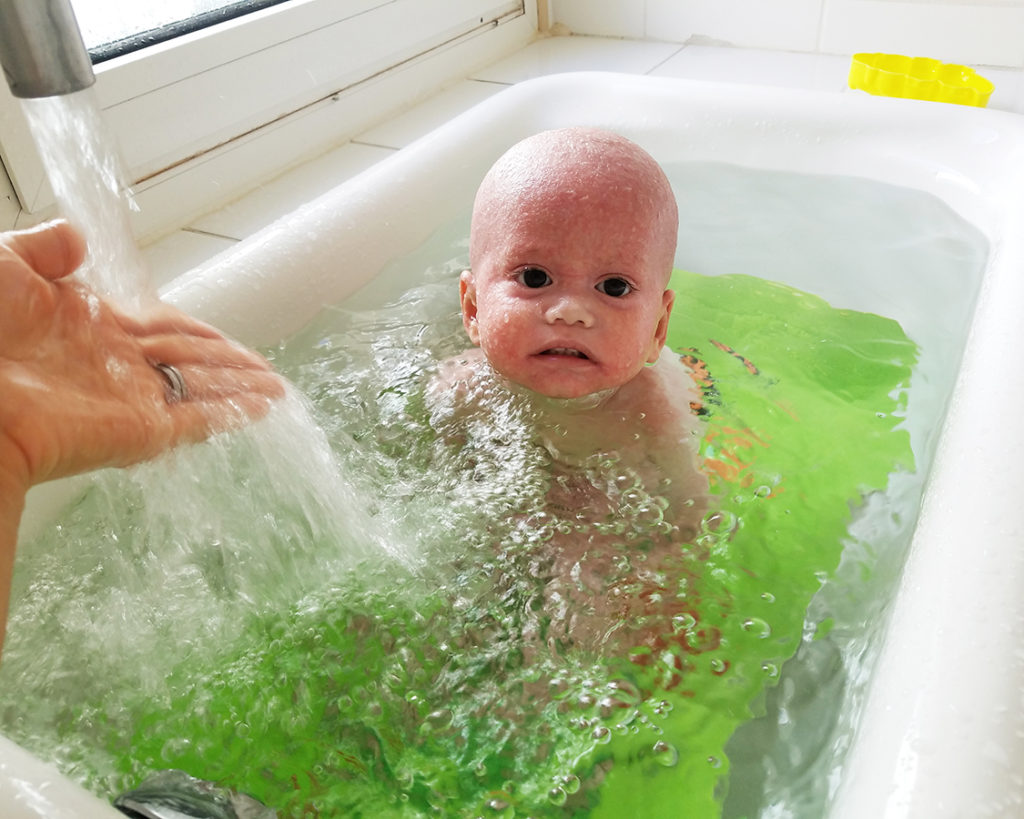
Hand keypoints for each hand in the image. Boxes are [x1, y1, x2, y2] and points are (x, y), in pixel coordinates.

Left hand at [0, 220, 284, 494]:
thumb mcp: (4, 265)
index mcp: (91, 329)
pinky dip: (232, 414)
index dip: (198, 331)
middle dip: (232, 365)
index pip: (162, 329)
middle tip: (266, 372)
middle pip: (191, 362)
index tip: (224, 337)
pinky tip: (260, 410)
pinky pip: (197, 421)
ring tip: (277, 391)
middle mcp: (117, 367)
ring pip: (202, 391)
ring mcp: (131, 401)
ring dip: (242, 389)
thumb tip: (78, 238)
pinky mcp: (140, 432)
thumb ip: (44, 248)